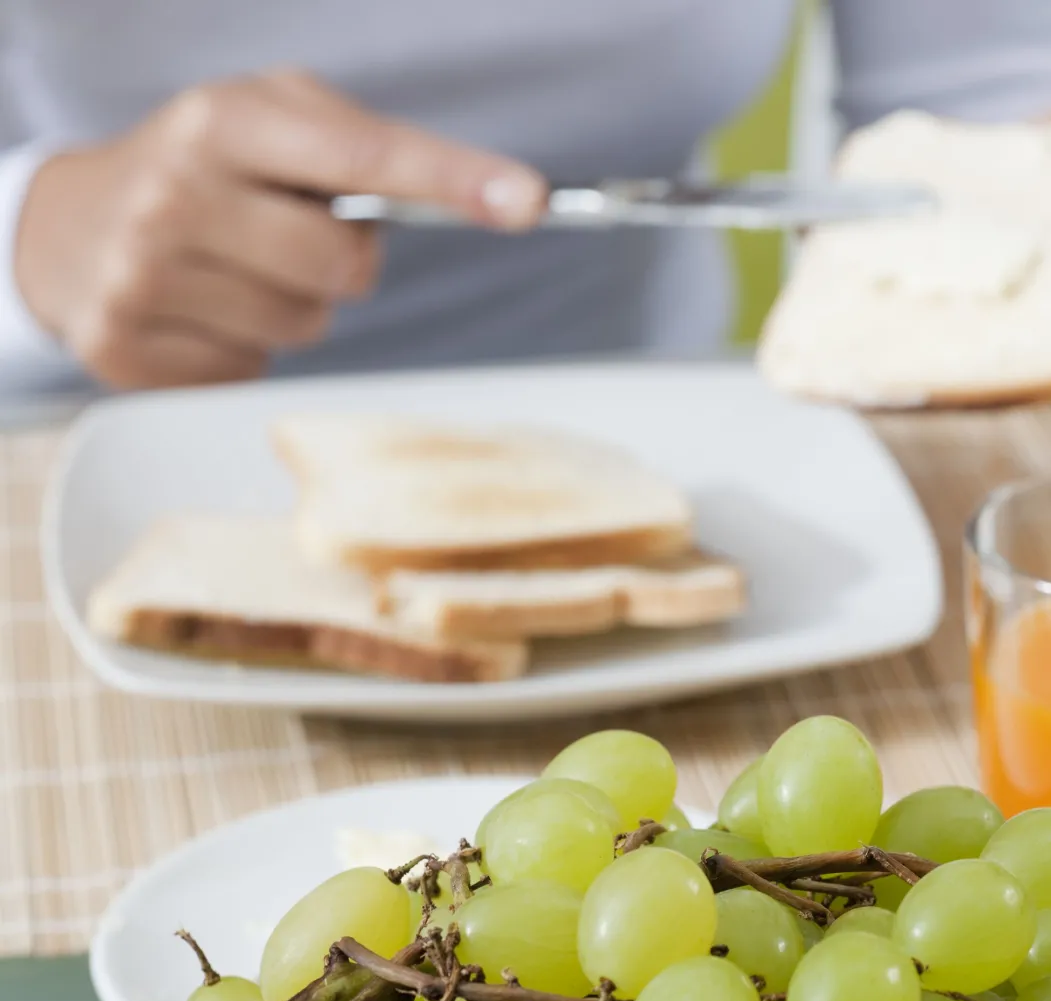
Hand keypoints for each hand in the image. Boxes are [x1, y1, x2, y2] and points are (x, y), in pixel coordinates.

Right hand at [15, 70, 546, 388]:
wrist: (67, 225)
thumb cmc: (202, 169)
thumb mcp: (267, 120)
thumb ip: (362, 146)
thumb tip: (484, 196)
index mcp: (224, 123)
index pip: (364, 156)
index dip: (452, 180)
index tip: (525, 201)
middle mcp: (176, 195)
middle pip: (343, 267)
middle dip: (339, 260)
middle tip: (287, 235)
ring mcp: (141, 277)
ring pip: (303, 328)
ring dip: (293, 306)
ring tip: (237, 268)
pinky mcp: (124, 348)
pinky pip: (250, 372)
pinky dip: (244, 347)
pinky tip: (201, 308)